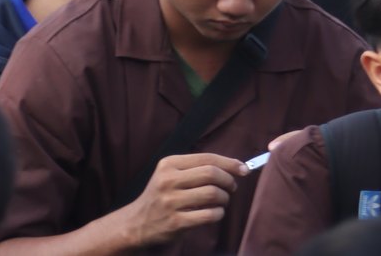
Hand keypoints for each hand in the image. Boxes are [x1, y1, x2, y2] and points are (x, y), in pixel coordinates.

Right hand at [118, 154, 245, 246]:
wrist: (136, 223)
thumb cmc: (160, 196)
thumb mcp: (169, 175)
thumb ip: (195, 168)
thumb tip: (233, 166)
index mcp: (169, 164)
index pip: (206, 158)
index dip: (229, 162)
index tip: (243, 168)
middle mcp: (168, 180)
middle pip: (211, 174)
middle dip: (229, 180)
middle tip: (232, 187)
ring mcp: (171, 202)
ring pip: (212, 194)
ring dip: (224, 198)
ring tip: (222, 201)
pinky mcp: (176, 222)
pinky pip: (208, 215)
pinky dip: (218, 214)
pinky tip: (216, 213)